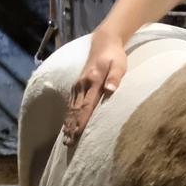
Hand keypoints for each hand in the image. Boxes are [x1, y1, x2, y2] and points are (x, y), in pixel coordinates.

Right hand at [62, 26, 126, 144]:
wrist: (104, 42)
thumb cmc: (115, 56)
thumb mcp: (119, 65)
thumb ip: (115, 78)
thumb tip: (110, 90)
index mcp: (93, 81)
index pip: (87, 106)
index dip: (82, 121)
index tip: (78, 134)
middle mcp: (82, 84)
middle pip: (76, 109)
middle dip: (72, 127)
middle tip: (69, 143)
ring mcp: (78, 84)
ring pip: (72, 107)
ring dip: (68, 123)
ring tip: (66, 138)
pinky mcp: (77, 84)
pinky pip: (71, 102)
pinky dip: (68, 114)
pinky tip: (66, 124)